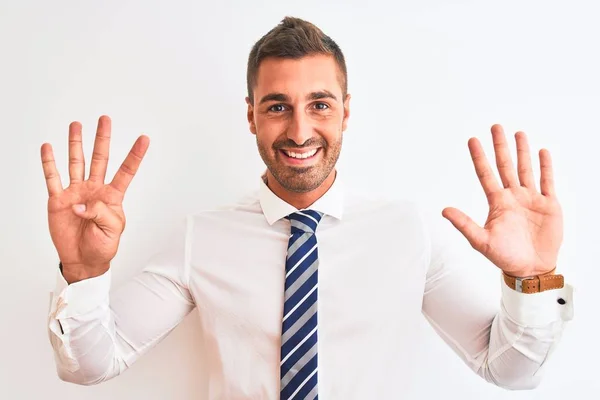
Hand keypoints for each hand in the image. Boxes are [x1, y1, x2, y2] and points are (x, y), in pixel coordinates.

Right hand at [41, 115, 149, 282]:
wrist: (83, 259)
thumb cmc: (102, 246)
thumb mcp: (112, 231)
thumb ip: (101, 214)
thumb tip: (81, 204)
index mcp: (112, 197)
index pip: (126, 171)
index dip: (135, 155)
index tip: (144, 139)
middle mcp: (95, 189)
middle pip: (99, 159)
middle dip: (102, 139)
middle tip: (105, 119)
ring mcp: (76, 192)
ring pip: (76, 162)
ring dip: (76, 144)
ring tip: (77, 125)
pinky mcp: (59, 200)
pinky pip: (53, 178)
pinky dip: (49, 163)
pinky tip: (48, 148)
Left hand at [442, 124, 562, 277]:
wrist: (530, 269)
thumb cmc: (504, 256)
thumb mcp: (481, 241)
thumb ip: (464, 224)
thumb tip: (443, 210)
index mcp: (497, 203)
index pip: (486, 174)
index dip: (479, 157)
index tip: (472, 140)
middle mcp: (513, 197)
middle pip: (505, 166)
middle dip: (500, 146)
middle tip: (496, 127)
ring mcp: (531, 199)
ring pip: (526, 169)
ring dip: (522, 152)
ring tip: (518, 134)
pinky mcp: (549, 205)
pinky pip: (547, 182)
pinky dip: (545, 167)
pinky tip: (541, 152)